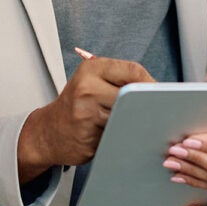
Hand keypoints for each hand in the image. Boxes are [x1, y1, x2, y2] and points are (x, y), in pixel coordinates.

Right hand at [20, 57, 154, 172]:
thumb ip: (120, 81)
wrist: (47, 133)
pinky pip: (118, 134)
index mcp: (91, 69)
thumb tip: (157, 90)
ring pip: (127, 116)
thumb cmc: (76, 108)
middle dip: (144, 105)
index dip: (150, 83)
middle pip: (133, 94)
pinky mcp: (89, 136)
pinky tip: (115, 134)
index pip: (133, 70)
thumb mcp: (92, 83)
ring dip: (134, 122)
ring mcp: (87, 112)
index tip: (158, 94)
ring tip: (127, 123)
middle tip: (150, 111)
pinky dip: (123, 135)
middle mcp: (87, 87)